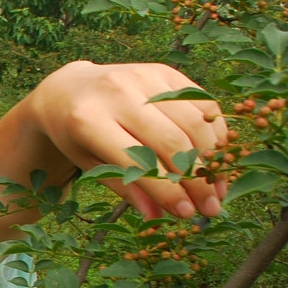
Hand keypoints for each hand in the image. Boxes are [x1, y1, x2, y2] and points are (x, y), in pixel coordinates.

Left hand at [22, 60, 227, 219]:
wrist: (70, 89)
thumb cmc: (78, 134)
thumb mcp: (89, 163)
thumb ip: (123, 187)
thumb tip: (158, 216)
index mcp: (89, 120)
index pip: (138, 161)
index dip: (166, 190)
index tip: (187, 214)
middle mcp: (118, 93)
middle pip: (172, 141)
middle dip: (196, 179)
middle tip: (210, 208)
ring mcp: (143, 77)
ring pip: (194, 122)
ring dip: (212, 159)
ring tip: (217, 188)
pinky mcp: (164, 70)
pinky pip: (202, 103)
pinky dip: (215, 133)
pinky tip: (216, 158)